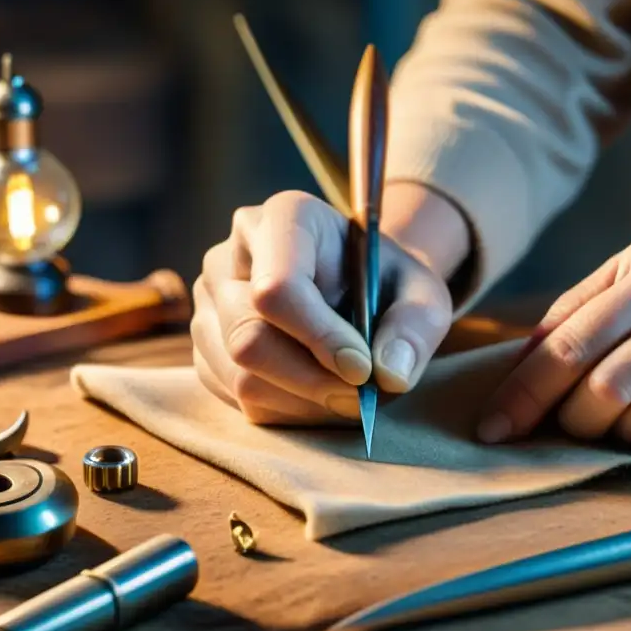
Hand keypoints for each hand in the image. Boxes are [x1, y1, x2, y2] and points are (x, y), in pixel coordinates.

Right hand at [191, 190, 452, 423]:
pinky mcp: (206, 348)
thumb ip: (415, 329)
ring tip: (348, 397)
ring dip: (302, 403)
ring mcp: (210, 303)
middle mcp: (232, 255)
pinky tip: (319, 397)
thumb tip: (388, 375)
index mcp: (285, 218)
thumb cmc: (390, 286)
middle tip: (362, 398)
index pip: (276, 287)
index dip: (318, 337)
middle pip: (248, 337)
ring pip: (238, 375)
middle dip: (311, 381)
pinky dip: (285, 412)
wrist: (362, 292)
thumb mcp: (424, 295)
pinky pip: (234, 398)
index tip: (362, 370)